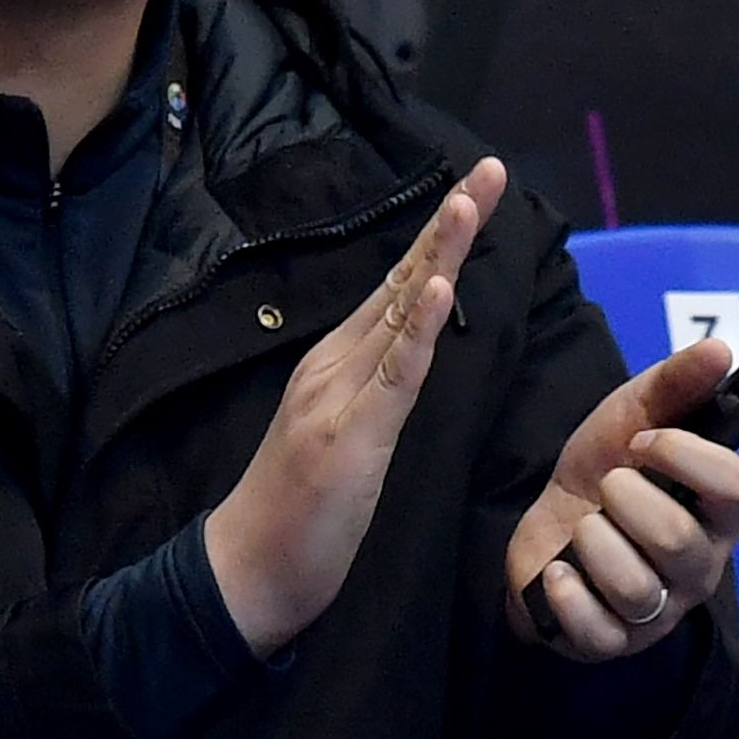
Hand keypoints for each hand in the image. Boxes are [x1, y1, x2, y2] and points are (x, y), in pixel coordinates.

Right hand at [203, 157, 508, 655]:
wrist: (248, 570)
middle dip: (449, 225)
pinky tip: (435, 287)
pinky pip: (393, 374)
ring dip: (436, 255)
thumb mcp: (345, 439)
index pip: (395, 288)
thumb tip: (407, 353)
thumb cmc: (297, 514)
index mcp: (333, 364)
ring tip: (469, 200)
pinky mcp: (350, 436)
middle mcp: (332, 365)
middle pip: (400, 281)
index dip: (437, 240)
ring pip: (397, 313)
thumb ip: (372, 391)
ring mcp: (337, 396)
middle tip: (490, 168)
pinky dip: (416, 327)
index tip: (476, 190)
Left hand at [505, 338, 738, 659]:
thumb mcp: (631, 417)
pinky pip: (596, 628)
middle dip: (625, 499)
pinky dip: (568, 592)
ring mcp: (659, 611)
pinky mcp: (612, 642)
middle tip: (607, 487)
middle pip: (677, 540)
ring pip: (635, 585)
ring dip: (593, 542)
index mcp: (718, 512)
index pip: (737, 487)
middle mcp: (700, 567)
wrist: (545, 528)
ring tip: (583, 530)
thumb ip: (675, 385)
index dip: (687, 456)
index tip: (644, 440)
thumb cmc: (604, 473)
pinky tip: (559, 571)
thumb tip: (721, 349)